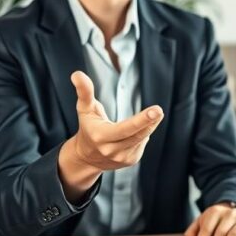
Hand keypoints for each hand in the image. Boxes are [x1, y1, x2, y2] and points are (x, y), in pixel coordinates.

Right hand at [57, 71, 163, 200]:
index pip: (126, 128)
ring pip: (142, 138)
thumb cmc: (88, 126)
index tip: (157, 110)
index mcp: (100, 136)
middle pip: (137, 134)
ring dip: (148, 125)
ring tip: (149, 115)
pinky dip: (142, 134)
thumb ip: (84, 91)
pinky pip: (142, 143)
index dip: (142, 119)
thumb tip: (77, 74)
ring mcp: (121, 158)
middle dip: (150, 121)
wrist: (86, 157)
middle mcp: (111, 149)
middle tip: (158, 110)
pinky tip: (134, 131)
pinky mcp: (129, 161)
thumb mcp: (84, 109)